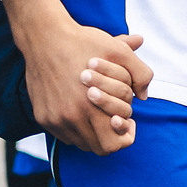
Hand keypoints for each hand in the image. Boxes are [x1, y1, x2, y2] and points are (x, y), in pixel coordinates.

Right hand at [23, 17, 145, 153]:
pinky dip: (75, 128)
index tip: (126, 120)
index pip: (113, 144)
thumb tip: (144, 96)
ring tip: (98, 114)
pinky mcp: (42, 117)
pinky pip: (64, 135)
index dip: (125, 136)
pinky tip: (81, 110)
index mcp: (91, 106)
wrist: (44, 38)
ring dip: (93, 133)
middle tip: (115, 120)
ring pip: (81, 143)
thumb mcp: (118, 52)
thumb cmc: (83, 44)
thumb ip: (140, 73)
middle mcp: (71, 118)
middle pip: (99, 148)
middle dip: (111, 137)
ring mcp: (55, 119)